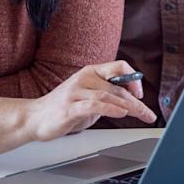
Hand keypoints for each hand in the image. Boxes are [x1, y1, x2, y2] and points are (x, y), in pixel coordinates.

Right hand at [27, 61, 155, 141]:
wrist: (35, 118)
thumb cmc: (65, 108)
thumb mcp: (90, 98)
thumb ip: (108, 95)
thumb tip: (132, 98)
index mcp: (91, 72)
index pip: (119, 66)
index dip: (133, 78)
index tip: (140, 94)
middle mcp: (84, 78)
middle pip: (118, 86)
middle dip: (137, 102)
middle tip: (149, 114)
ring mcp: (76, 91)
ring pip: (109, 95)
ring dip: (129, 107)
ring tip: (141, 115)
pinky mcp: (69, 106)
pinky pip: (94, 105)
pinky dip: (110, 109)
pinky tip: (121, 114)